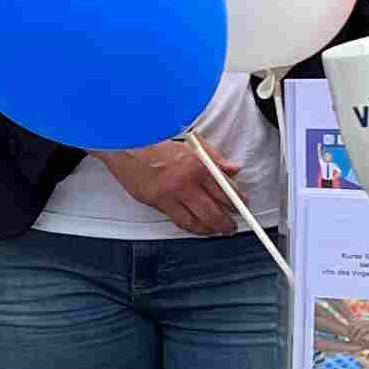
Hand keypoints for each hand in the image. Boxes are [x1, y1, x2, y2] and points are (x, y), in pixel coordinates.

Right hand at [95, 138, 247, 237]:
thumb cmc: (153, 137)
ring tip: (219, 231)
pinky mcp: (156, 201)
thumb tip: (232, 169)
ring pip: (197, 219)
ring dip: (211, 228)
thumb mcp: (190, 140)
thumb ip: (213, 156)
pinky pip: (179, 220)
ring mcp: (170, 194)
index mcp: (196, 164)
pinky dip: (192, 227)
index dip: (236, 199)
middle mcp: (185, 182)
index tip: (242, 204)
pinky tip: (198, 228)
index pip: (224, 188)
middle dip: (227, 220)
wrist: (125, 141)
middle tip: (233, 224)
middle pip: (213, 209)